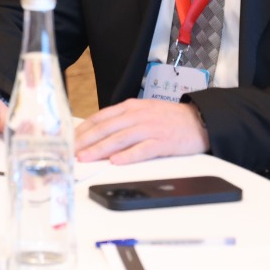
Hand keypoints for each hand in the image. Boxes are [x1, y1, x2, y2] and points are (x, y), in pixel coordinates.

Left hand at [74, 98, 206, 163]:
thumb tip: (97, 132)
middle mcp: (138, 116)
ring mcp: (150, 128)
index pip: (100, 118)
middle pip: (106, 128)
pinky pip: (142, 149)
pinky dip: (128, 156)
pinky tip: (116, 161)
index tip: (69, 140)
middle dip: (86, 141)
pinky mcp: (163, 142)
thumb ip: (121, 120)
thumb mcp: (142, 111)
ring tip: (86, 158)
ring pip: (120, 139)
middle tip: (71, 152)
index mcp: (130, 107)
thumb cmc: (168, 118)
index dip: (83, 130)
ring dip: (100, 149)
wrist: (199, 120)